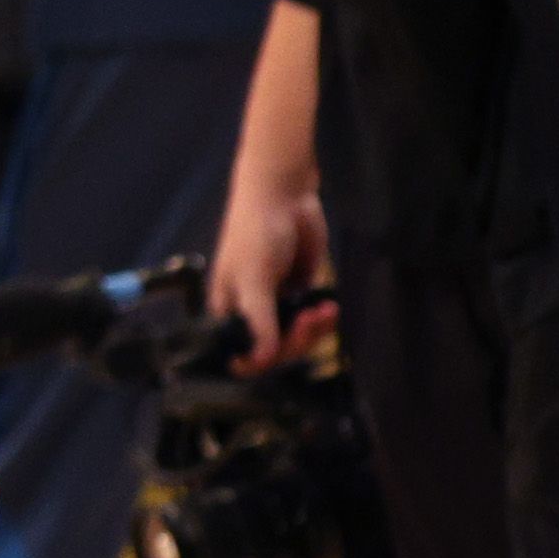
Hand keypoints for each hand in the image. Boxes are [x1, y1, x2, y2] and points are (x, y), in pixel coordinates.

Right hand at [208, 175, 332, 362]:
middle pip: (273, 350)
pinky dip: (324, 320)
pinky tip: (329, 307)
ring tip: (325, 311)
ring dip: (314, 331)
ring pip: (297, 338)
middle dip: (295, 339)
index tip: (273, 357)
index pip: (237, 349)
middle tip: (310, 320)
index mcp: (229, 307)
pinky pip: (314, 322)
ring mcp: (277, 303)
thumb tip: (261, 358)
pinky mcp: (301, 293)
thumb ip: (260, 320)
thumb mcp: (254, 278)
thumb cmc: (255, 232)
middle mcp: (251, 310)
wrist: (285, 197)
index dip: (253, 360)